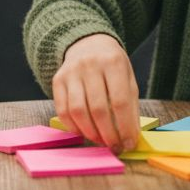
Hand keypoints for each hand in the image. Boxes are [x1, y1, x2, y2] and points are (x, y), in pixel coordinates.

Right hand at [52, 33, 140, 152]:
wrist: (88, 43)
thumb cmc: (112, 65)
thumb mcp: (128, 78)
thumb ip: (131, 105)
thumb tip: (131, 136)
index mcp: (113, 62)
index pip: (120, 101)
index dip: (125, 126)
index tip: (129, 143)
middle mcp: (90, 65)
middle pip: (98, 108)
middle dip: (108, 134)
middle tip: (115, 146)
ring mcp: (71, 72)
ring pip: (77, 111)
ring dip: (90, 132)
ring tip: (101, 141)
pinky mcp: (58, 80)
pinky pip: (62, 110)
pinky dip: (73, 127)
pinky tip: (84, 132)